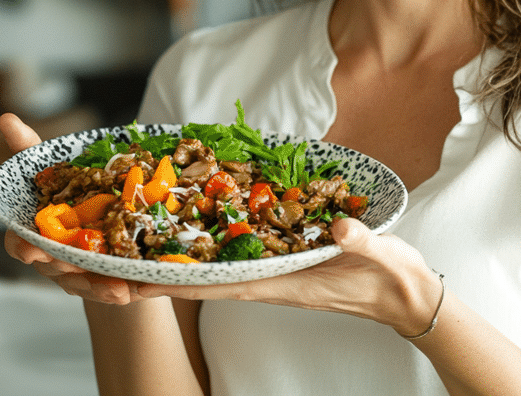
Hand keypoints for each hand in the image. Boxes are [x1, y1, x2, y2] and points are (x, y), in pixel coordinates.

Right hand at [0, 113, 144, 305]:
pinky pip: (107, 291)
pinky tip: (133, 291)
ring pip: (82, 285)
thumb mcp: (54, 171)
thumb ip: (30, 149)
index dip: (23, 247)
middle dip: (65, 269)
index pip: (19, 243)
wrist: (102, 226)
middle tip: (77, 266)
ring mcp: (75, 275)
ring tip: (118, 289)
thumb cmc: (70, 196)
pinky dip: (117, 292)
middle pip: (54, 268)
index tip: (31, 250)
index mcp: (35, 232)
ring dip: (97, 288)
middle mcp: (52, 257)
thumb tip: (6, 117)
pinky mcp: (100, 284)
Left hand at [136, 215, 442, 335]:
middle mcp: (270, 280)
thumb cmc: (391, 277)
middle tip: (114, 262)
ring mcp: (275, 273)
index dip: (175, 283)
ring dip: (180, 262)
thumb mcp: (380, 254)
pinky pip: (237, 258)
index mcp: (283, 282)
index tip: (132, 282)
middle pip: (204, 279)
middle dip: (162, 275)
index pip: (217, 285)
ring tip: (139, 247)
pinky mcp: (284, 263)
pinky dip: (209, 248)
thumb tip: (339, 225)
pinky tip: (192, 234)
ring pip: (216, 269)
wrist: (407, 295)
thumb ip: (360, 241)